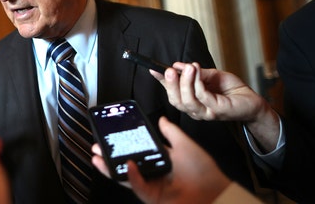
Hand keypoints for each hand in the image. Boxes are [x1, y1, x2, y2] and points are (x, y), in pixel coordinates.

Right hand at [92, 117, 230, 203]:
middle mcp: (154, 173)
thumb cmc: (205, 173)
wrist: (216, 192)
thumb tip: (161, 119)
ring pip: (126, 176)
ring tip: (100, 156)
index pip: (137, 150)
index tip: (112, 134)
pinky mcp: (153, 197)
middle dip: (110, 155)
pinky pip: (138, 186)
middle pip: (126, 163)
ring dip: (111, 167)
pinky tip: (127, 166)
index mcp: (160, 160)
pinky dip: (131, 176)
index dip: (124, 143)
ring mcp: (152, 186)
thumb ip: (171, 132)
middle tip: (98, 145)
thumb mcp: (186, 145)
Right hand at [152, 62, 279, 150]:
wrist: (252, 101)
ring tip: (188, 68)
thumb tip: (178, 65)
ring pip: (187, 101)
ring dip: (185, 83)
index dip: (162, 81)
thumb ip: (195, 73)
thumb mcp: (210, 75)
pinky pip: (202, 97)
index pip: (172, 92)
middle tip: (169, 69)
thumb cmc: (232, 90)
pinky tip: (197, 71)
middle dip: (170, 84)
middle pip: (176, 100)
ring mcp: (206, 112)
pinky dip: (197, 83)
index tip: (154, 69)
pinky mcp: (217, 111)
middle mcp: (196, 110)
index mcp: (192, 101)